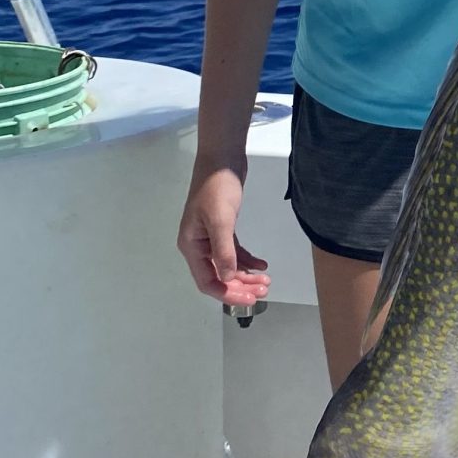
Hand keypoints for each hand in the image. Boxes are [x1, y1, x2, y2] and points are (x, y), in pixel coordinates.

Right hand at [177, 160, 270, 303]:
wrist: (222, 158)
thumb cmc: (217, 187)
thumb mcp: (220, 219)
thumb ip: (223, 250)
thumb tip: (227, 279)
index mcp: (191, 246)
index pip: (207, 281)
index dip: (227, 293)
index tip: (249, 300)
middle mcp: (198, 245)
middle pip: (219, 276)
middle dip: (240, 286)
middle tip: (264, 292)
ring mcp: (210, 237)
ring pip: (228, 265)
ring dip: (246, 275)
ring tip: (267, 281)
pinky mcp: (223, 228)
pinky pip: (234, 251)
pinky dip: (247, 260)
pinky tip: (262, 265)